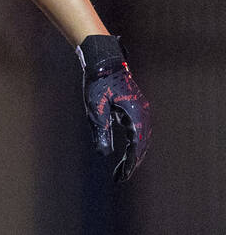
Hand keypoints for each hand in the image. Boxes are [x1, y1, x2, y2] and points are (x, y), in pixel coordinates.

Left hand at [77, 35, 151, 181]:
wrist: (104, 60)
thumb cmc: (98, 82)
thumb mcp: (95, 107)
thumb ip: (101, 130)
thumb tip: (104, 153)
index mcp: (136, 115)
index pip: (136, 146)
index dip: (129, 163)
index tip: (122, 177)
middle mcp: (143, 114)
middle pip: (141, 145)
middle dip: (131, 162)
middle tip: (119, 177)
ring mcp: (142, 110)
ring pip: (141, 139)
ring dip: (133, 154)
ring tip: (122, 169)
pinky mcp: (137, 108)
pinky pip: (138, 131)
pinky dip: (133, 144)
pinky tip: (125, 152)